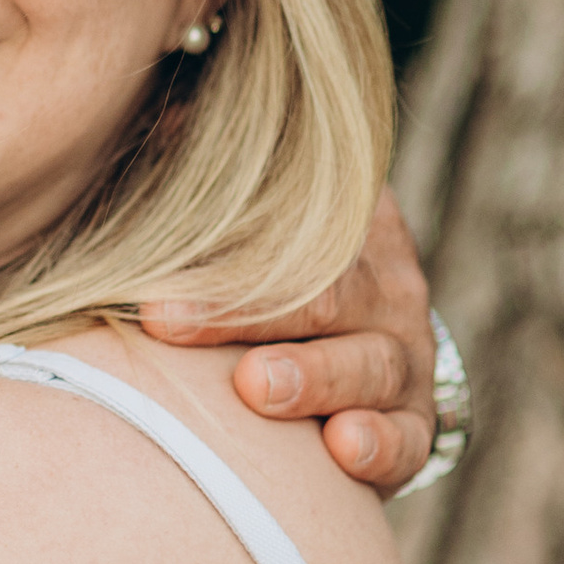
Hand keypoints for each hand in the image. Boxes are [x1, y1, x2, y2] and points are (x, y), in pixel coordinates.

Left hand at [142, 187, 434, 492]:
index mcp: (347, 228)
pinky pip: (407, 441)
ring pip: (368, 367)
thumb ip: (205, 167)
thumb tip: (161, 114)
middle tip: (171, 323)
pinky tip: (342, 449)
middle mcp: (384, 291)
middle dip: (245, 314)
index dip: (221, 261)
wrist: (360, 344)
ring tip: (256, 386)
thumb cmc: (273, 272)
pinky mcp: (414, 429)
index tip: (150, 294)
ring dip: (311, 376)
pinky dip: (380, 447)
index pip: (293, 235)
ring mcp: (404, 361)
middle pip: (325, 297)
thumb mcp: (251, 211)